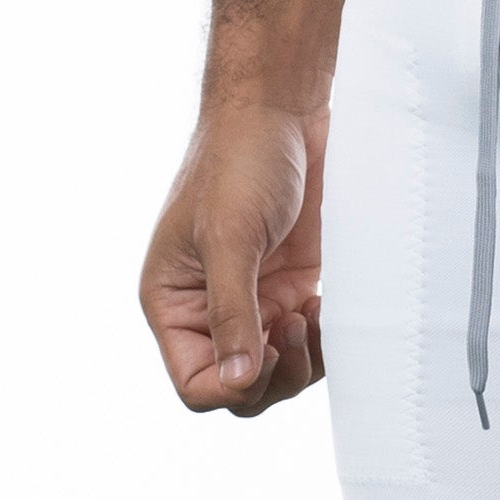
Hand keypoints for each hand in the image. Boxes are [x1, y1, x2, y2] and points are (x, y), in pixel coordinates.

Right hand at [139, 99, 326, 413]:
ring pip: (277, 372)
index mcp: (174, 303)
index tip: (265, 349)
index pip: (196, 384)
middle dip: (272, 376)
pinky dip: (322, 339)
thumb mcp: (229, 238)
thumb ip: (231, 312)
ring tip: (310, 315)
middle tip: (293, 329)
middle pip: (239, 389)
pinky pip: (307, 341)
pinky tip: (325, 307)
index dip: (233, 387)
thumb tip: (236, 382)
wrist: (281, 111)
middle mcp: (210, 311)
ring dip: (301, 361)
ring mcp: (254, 301)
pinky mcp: (291, 286)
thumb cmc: (239, 161)